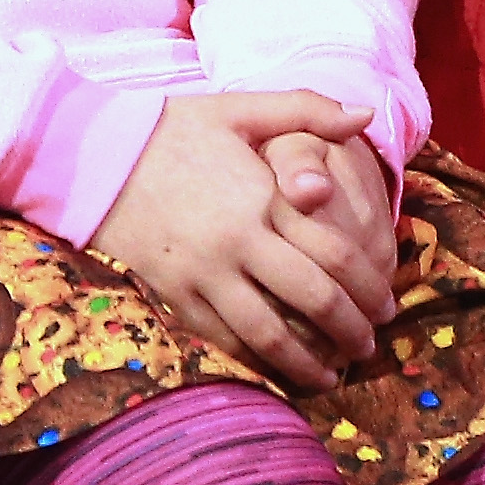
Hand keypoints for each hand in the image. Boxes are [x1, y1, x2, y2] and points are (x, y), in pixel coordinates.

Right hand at [92, 93, 378, 386]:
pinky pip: (224, 341)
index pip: (336, 253)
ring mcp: (205, 274)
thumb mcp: (242, 108)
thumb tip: (367, 113)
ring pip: (270, 334)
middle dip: (351, 329)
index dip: (370, 285)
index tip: (388, 304)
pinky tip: (278, 374)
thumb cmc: (175, 129)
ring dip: (309, 361)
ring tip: (334, 376)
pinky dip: (257, 364)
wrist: (95, 155)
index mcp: (264, 197)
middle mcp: (240, 241)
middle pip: (314, 300)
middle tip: (372, 347)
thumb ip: (309, 110)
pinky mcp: (175, 295)